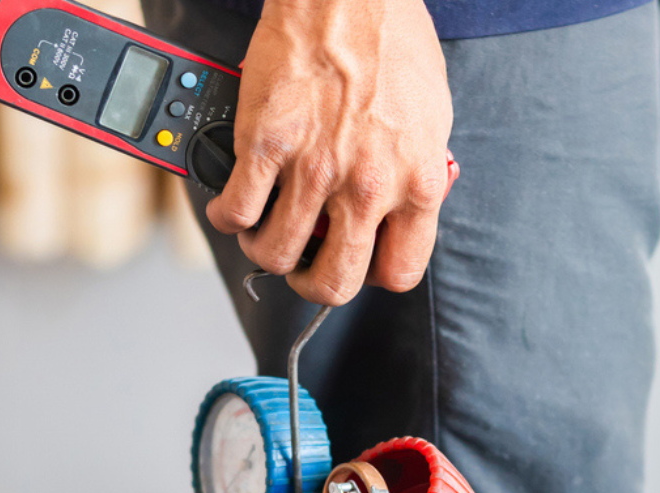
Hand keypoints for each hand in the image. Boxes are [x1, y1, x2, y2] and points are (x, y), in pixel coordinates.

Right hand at [206, 0, 452, 305]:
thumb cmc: (392, 42)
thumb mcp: (431, 117)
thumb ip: (415, 170)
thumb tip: (397, 204)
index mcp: (418, 183)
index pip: (400, 271)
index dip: (373, 274)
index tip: (359, 261)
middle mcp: (368, 187)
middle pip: (334, 283)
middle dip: (313, 284)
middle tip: (303, 265)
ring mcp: (314, 171)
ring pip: (275, 256)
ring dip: (264, 251)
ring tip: (263, 232)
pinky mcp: (265, 147)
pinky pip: (237, 211)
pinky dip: (227, 218)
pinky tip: (232, 207)